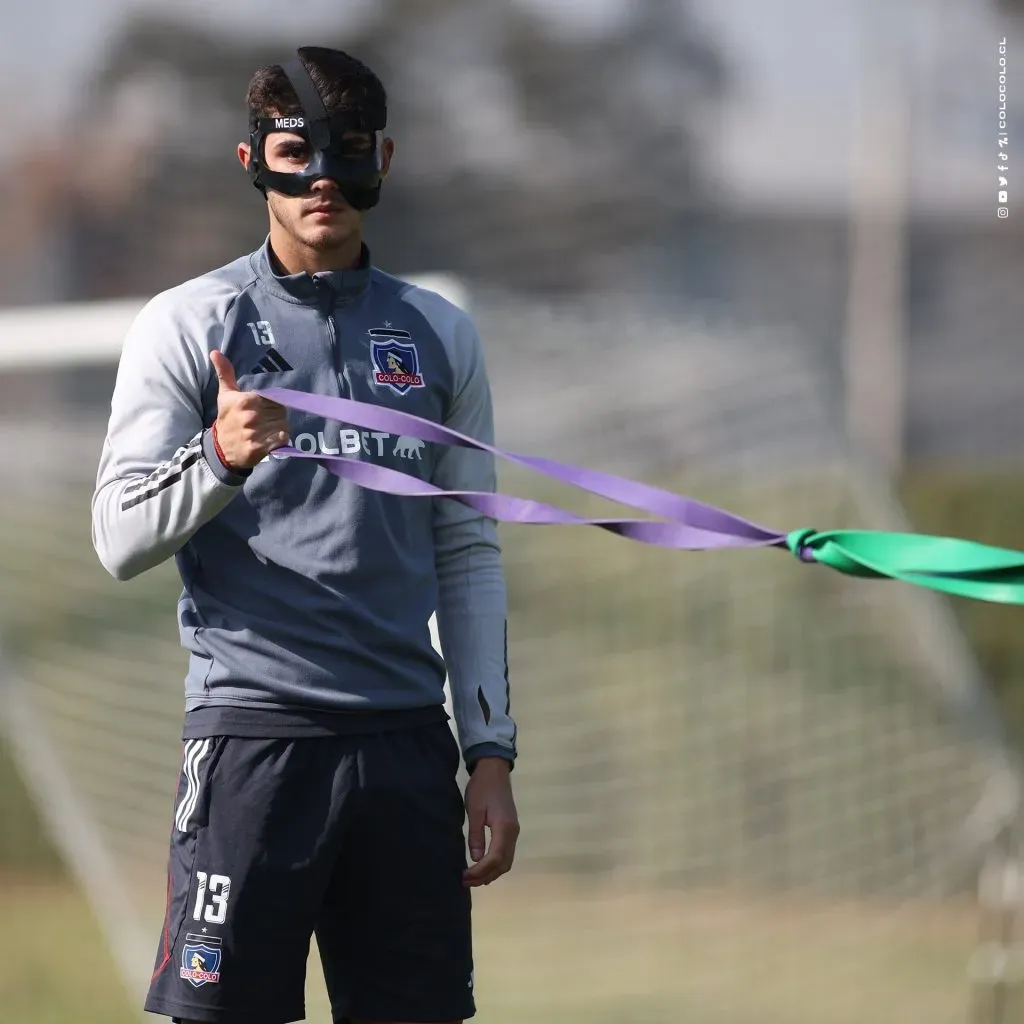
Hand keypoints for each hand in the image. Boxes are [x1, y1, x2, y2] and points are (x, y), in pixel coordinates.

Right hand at [210, 351, 290, 469]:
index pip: (274, 398)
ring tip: (265, 431)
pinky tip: (269, 440)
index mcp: (244, 401)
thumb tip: (215, 352)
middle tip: (264, 421)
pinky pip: (282, 439)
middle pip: (280, 411)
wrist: (222, 448)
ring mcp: (255, 433)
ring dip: (279, 428)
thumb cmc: (227, 418)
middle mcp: (250, 416)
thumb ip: (225, 373)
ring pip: (283, 425)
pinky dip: (280, 440)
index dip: (271, 404)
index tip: (262, 409)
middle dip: (276, 416)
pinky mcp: (260, 448)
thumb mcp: (225, 395)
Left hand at [463, 757, 519, 886]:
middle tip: (466, 882)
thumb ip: (475, 835)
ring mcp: (514, 831)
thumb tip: (475, 859)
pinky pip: (506, 853)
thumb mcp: (474, 810)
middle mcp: (513, 833)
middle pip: (503, 864)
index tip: (464, 876)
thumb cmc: (482, 787)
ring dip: (491, 873)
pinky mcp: (511, 829)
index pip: (494, 859)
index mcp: (504, 828)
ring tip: (473, 878)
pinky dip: (496, 864)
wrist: (495, 770)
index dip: (480, 871)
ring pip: (507, 861)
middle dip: (485, 876)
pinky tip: (483, 866)